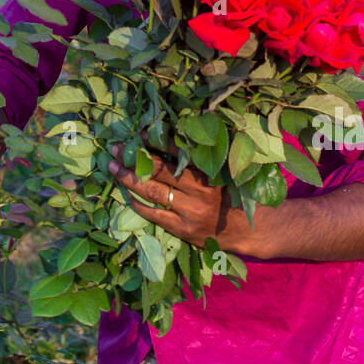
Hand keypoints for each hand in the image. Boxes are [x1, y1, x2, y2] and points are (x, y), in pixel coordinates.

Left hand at [107, 141, 266, 254]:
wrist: (252, 230)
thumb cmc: (234, 194)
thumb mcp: (224, 171)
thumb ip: (202, 158)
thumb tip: (172, 136)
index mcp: (210, 170)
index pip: (179, 151)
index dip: (158, 141)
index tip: (142, 132)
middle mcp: (199, 190)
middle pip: (159, 170)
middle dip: (134, 157)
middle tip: (115, 147)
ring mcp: (190, 211)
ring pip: (152, 191)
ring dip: (128, 178)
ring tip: (111, 167)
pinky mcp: (183, 229)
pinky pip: (154, 214)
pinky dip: (138, 203)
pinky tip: (127, 194)